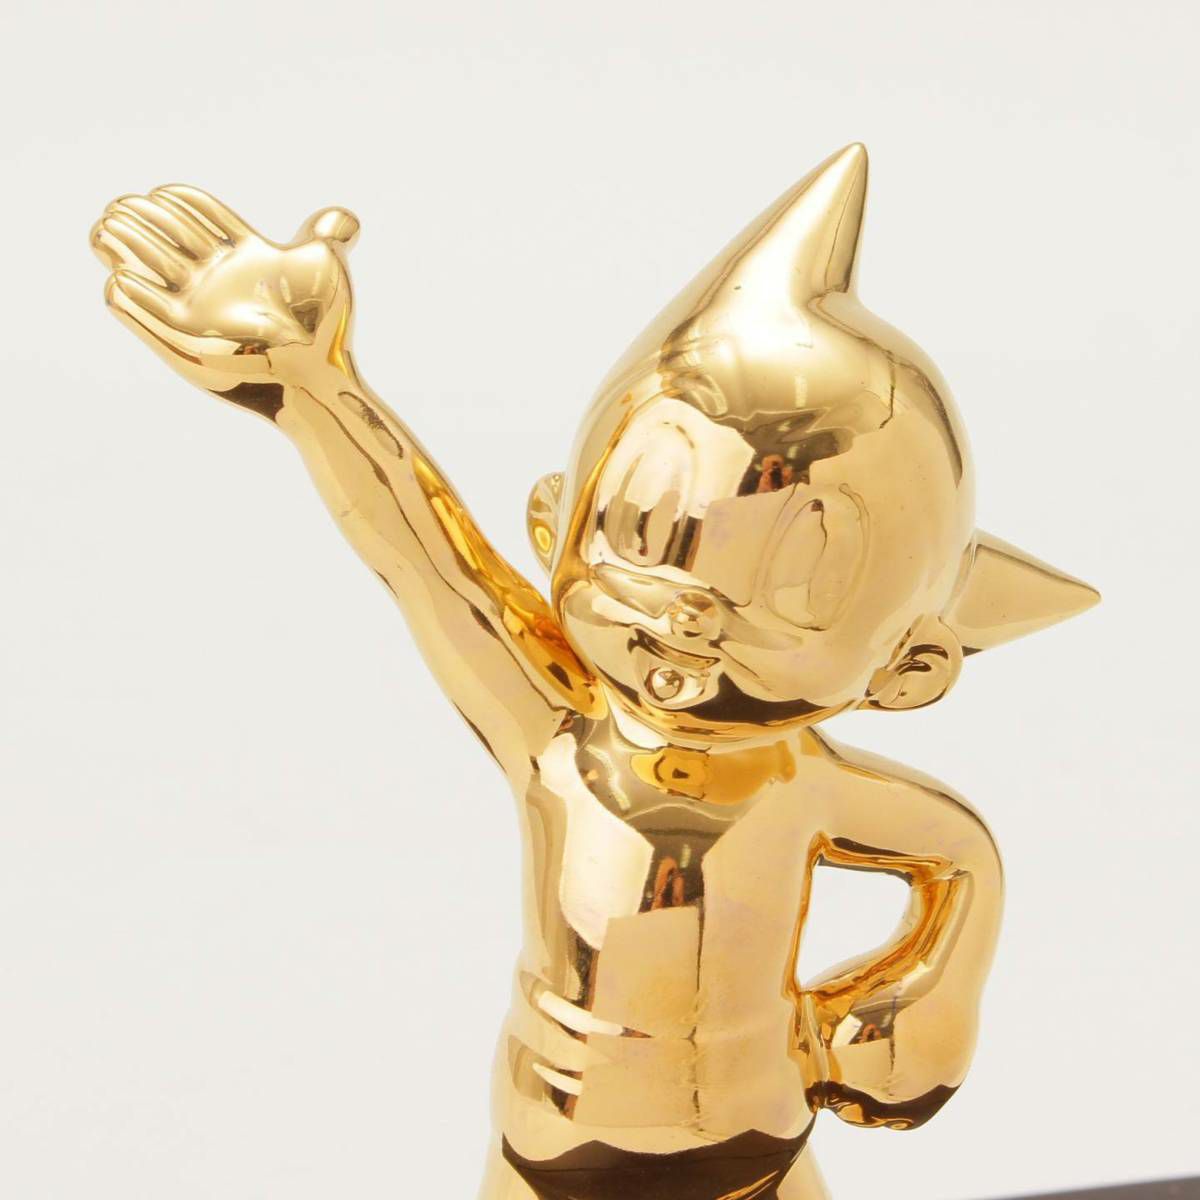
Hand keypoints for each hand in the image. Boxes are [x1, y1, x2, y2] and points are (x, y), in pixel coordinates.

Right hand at [91, 185, 359, 395]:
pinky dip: (130, 298)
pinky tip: (118, 279)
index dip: (179, 202)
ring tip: (105, 229)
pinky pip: (147, 318)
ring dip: (124, 248)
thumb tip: (343, 219)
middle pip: (167, 239)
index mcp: (244, 258)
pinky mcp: (184, 343)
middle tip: (121, 206)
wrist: (318, 378)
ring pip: (149, 272)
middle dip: (141, 220)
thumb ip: (328, 237)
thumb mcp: (327, 271)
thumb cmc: (326, 331)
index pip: (201, 217)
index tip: (162, 192)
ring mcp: (198, 312)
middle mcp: (216, 282)